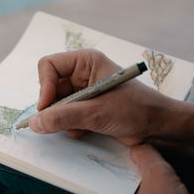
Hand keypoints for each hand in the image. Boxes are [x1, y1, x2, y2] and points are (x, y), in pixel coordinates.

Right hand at [29, 49, 174, 145]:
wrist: (159, 128)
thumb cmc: (136, 110)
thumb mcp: (97, 112)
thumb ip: (63, 117)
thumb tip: (34, 123)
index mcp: (86, 62)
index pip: (49, 66)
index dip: (44, 86)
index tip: (46, 108)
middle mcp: (82, 74)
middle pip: (49, 87)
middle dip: (53, 107)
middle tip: (58, 122)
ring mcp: (83, 91)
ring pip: (55, 103)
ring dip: (61, 118)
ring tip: (77, 127)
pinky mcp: (86, 107)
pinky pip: (64, 114)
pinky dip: (68, 125)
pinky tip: (82, 131)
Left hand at [84, 145, 193, 193]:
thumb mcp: (158, 178)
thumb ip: (146, 156)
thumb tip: (140, 147)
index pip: (88, 179)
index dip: (98, 161)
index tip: (106, 151)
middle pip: (105, 186)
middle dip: (118, 171)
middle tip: (129, 161)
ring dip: (132, 185)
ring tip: (144, 177)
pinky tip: (153, 193)